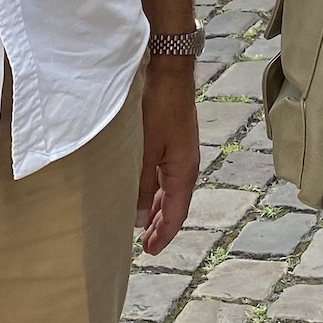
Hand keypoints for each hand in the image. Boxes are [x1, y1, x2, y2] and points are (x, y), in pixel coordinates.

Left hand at [134, 60, 200, 254]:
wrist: (168, 71)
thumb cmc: (159, 108)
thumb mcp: (145, 150)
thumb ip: (140, 185)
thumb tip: (137, 219)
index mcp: (183, 170)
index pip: (176, 213)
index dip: (163, 234)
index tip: (150, 252)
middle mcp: (185, 164)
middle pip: (173, 204)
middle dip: (159, 225)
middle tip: (144, 245)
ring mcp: (179, 151)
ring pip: (167, 189)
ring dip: (156, 208)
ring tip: (141, 224)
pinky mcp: (171, 140)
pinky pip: (163, 175)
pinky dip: (154, 190)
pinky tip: (142, 191)